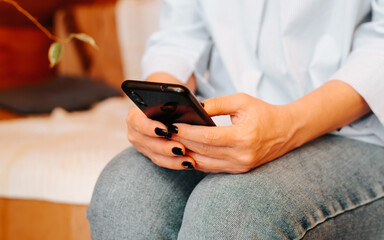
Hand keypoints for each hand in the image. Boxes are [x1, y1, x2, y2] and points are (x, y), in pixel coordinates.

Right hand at [126, 106, 195, 169]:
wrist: (160, 108)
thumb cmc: (164, 100)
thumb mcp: (165, 97)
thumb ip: (168, 101)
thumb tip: (184, 105)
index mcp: (135, 116)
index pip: (139, 122)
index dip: (151, 128)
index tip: (165, 130)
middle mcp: (135, 133)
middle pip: (149, 143)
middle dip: (166, 147)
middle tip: (181, 149)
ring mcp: (142, 146)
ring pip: (156, 156)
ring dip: (173, 160)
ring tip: (189, 161)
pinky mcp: (151, 154)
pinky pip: (163, 162)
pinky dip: (176, 163)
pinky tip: (189, 163)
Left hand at [171, 93, 296, 172]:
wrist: (286, 131)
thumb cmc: (264, 113)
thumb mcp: (241, 101)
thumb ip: (217, 103)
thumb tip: (194, 108)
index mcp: (244, 136)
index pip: (208, 137)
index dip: (188, 132)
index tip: (172, 126)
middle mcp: (242, 155)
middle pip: (203, 151)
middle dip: (181, 142)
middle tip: (165, 134)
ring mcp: (241, 166)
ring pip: (205, 163)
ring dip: (186, 154)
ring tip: (170, 143)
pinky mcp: (239, 170)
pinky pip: (212, 168)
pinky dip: (197, 161)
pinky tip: (185, 152)